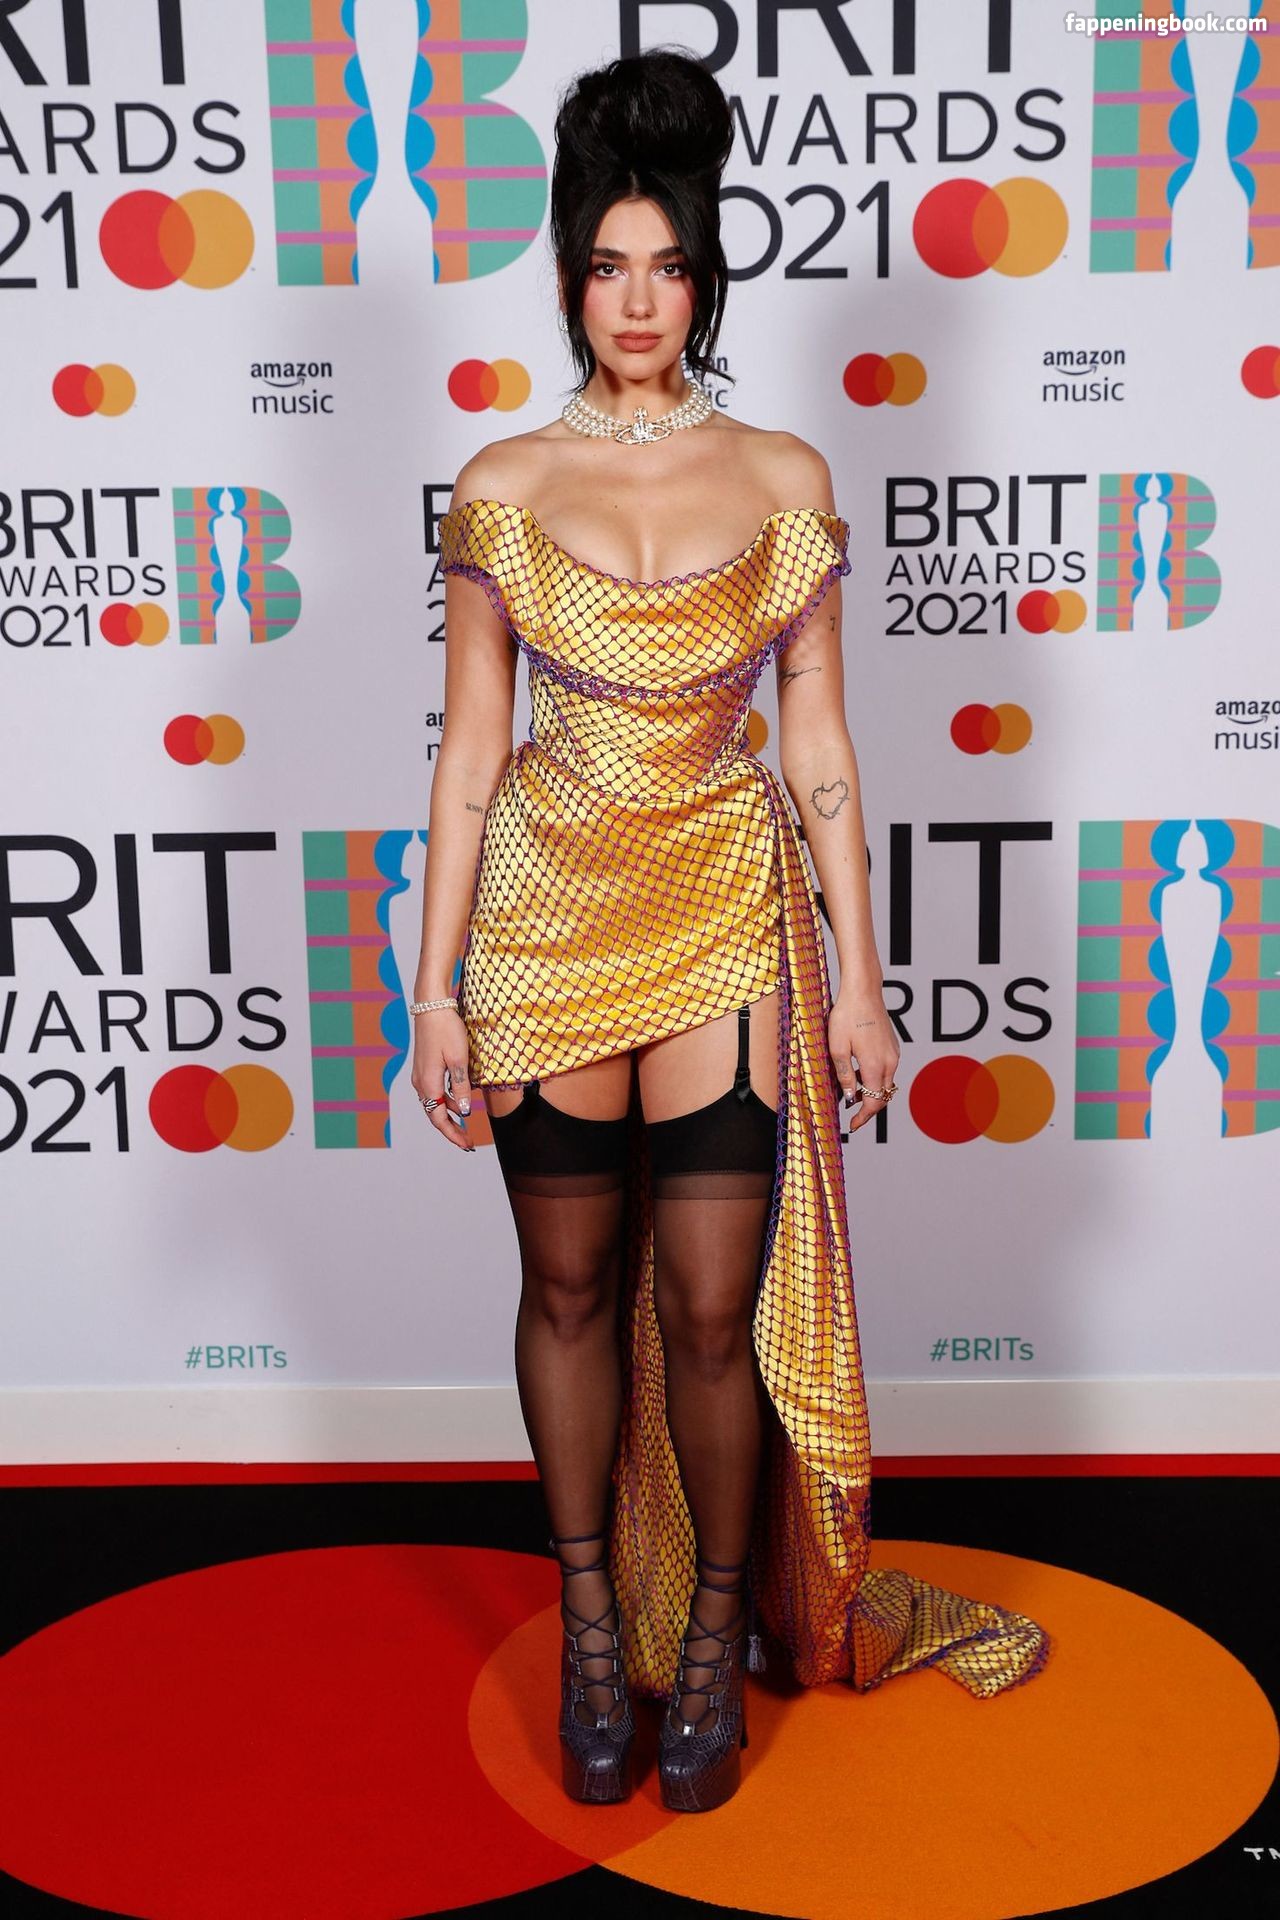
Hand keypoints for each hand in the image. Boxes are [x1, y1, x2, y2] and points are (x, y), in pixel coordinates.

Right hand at [410, 1009, 475, 1151]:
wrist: (431, 1006)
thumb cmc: (446, 1030)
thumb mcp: (459, 1060)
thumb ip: (461, 1088)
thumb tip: (464, 1113)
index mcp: (429, 1084)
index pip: (440, 1120)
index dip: (453, 1135)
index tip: (467, 1146)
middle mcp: (421, 1084)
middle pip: (435, 1115)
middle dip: (452, 1130)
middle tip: (469, 1142)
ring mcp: (420, 1076)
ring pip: (435, 1104)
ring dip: (450, 1116)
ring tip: (467, 1126)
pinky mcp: (424, 1068)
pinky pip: (434, 1093)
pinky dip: (447, 1102)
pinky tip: (459, 1102)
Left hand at [829, 990, 899, 1134]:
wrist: (863, 991)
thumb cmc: (847, 1015)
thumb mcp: (837, 1048)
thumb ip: (845, 1075)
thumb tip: (849, 1097)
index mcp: (876, 1065)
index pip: (874, 1102)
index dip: (864, 1117)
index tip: (852, 1125)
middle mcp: (890, 1062)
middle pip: (883, 1096)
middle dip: (868, 1107)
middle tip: (851, 1114)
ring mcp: (894, 1054)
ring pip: (885, 1083)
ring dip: (870, 1092)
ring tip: (850, 1090)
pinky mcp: (893, 1047)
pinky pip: (886, 1071)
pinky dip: (874, 1078)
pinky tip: (858, 1072)